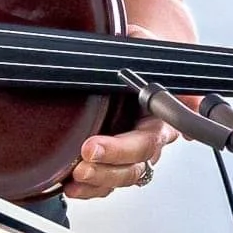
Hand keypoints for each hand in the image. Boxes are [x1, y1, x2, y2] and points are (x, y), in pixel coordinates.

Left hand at [66, 25, 176, 198]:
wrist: (139, 61)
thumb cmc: (139, 53)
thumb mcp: (141, 44)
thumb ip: (143, 49)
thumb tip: (141, 49)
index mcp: (160, 116)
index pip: (147, 141)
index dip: (121, 149)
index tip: (92, 146)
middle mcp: (150, 140)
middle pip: (134, 166)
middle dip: (105, 167)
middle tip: (80, 161)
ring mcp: (133, 154)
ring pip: (121, 178)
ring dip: (96, 182)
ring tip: (73, 178)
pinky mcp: (116, 161)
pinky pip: (107, 184)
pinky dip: (89, 189)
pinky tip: (71, 186)